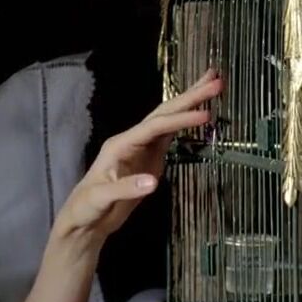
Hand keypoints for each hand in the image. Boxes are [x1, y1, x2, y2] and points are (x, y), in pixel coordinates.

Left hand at [53, 69, 221, 249]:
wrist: (85, 220)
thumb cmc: (87, 208)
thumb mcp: (102, 199)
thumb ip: (126, 188)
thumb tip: (154, 182)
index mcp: (121, 144)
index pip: (155, 126)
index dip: (180, 120)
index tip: (206, 114)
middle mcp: (133, 139)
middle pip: (164, 112)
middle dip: (190, 96)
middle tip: (216, 80)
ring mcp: (143, 146)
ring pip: (169, 118)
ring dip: (190, 101)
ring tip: (213, 84)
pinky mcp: (150, 157)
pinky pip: (171, 133)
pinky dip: (186, 121)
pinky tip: (199, 112)